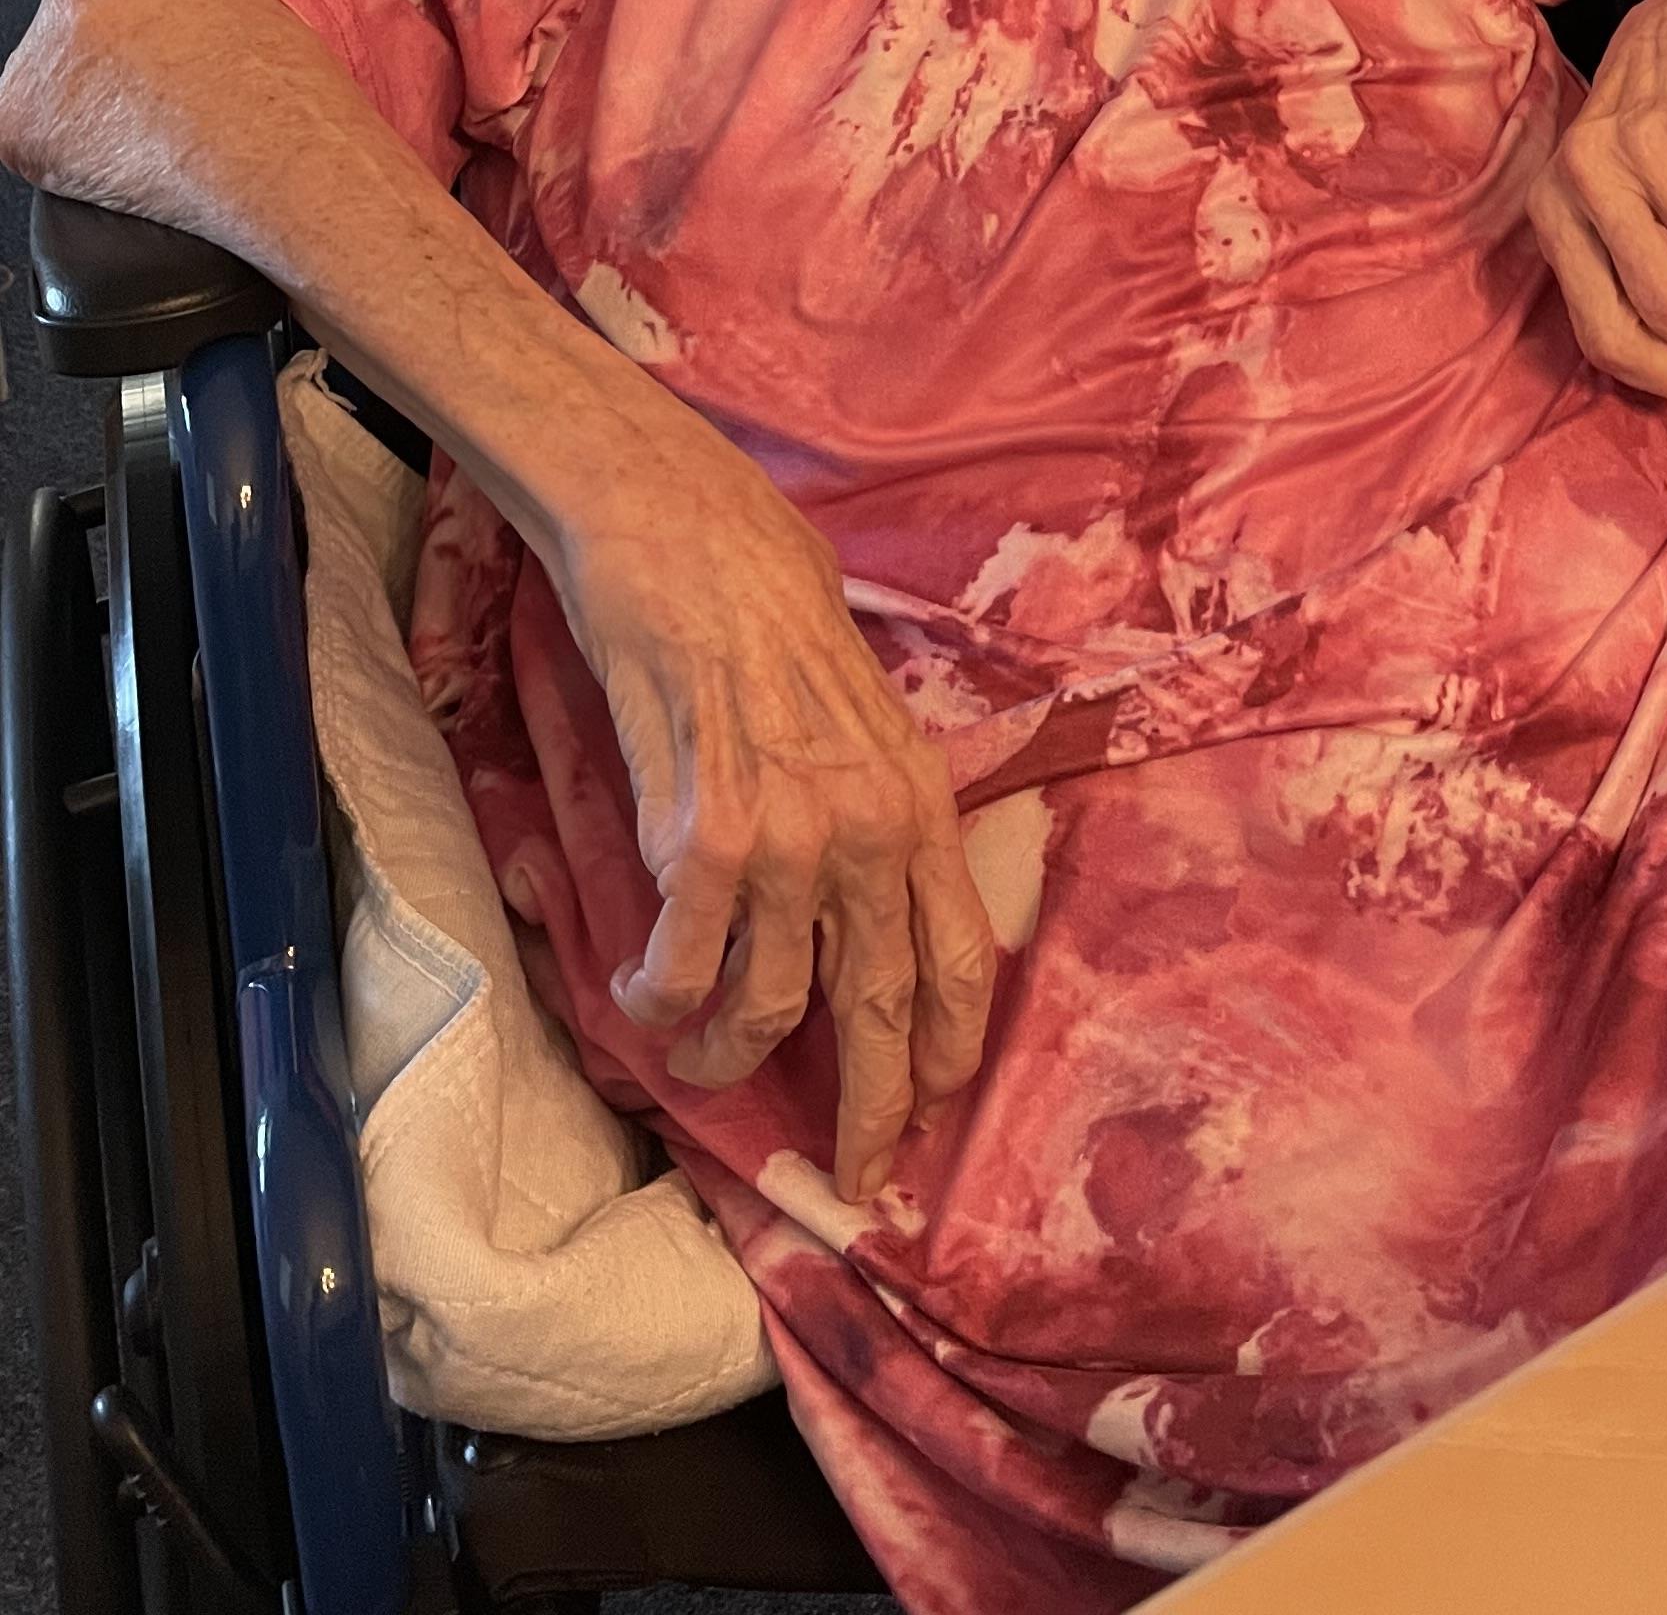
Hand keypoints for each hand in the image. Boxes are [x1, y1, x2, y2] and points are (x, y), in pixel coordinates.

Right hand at [549, 422, 997, 1202]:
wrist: (692, 545)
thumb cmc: (774, 613)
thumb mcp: (865, 717)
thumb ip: (874, 811)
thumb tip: (866, 907)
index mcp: (921, 803)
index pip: (961, 963)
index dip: (947, 1058)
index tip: (929, 1118)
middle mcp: (871, 833)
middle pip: (885, 1013)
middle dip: (871, 1117)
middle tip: (851, 1183)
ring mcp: (790, 841)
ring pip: (772, 1010)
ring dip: (728, 1057)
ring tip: (698, 1056)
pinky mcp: (702, 841)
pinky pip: (684, 969)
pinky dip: (659, 1001)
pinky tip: (643, 990)